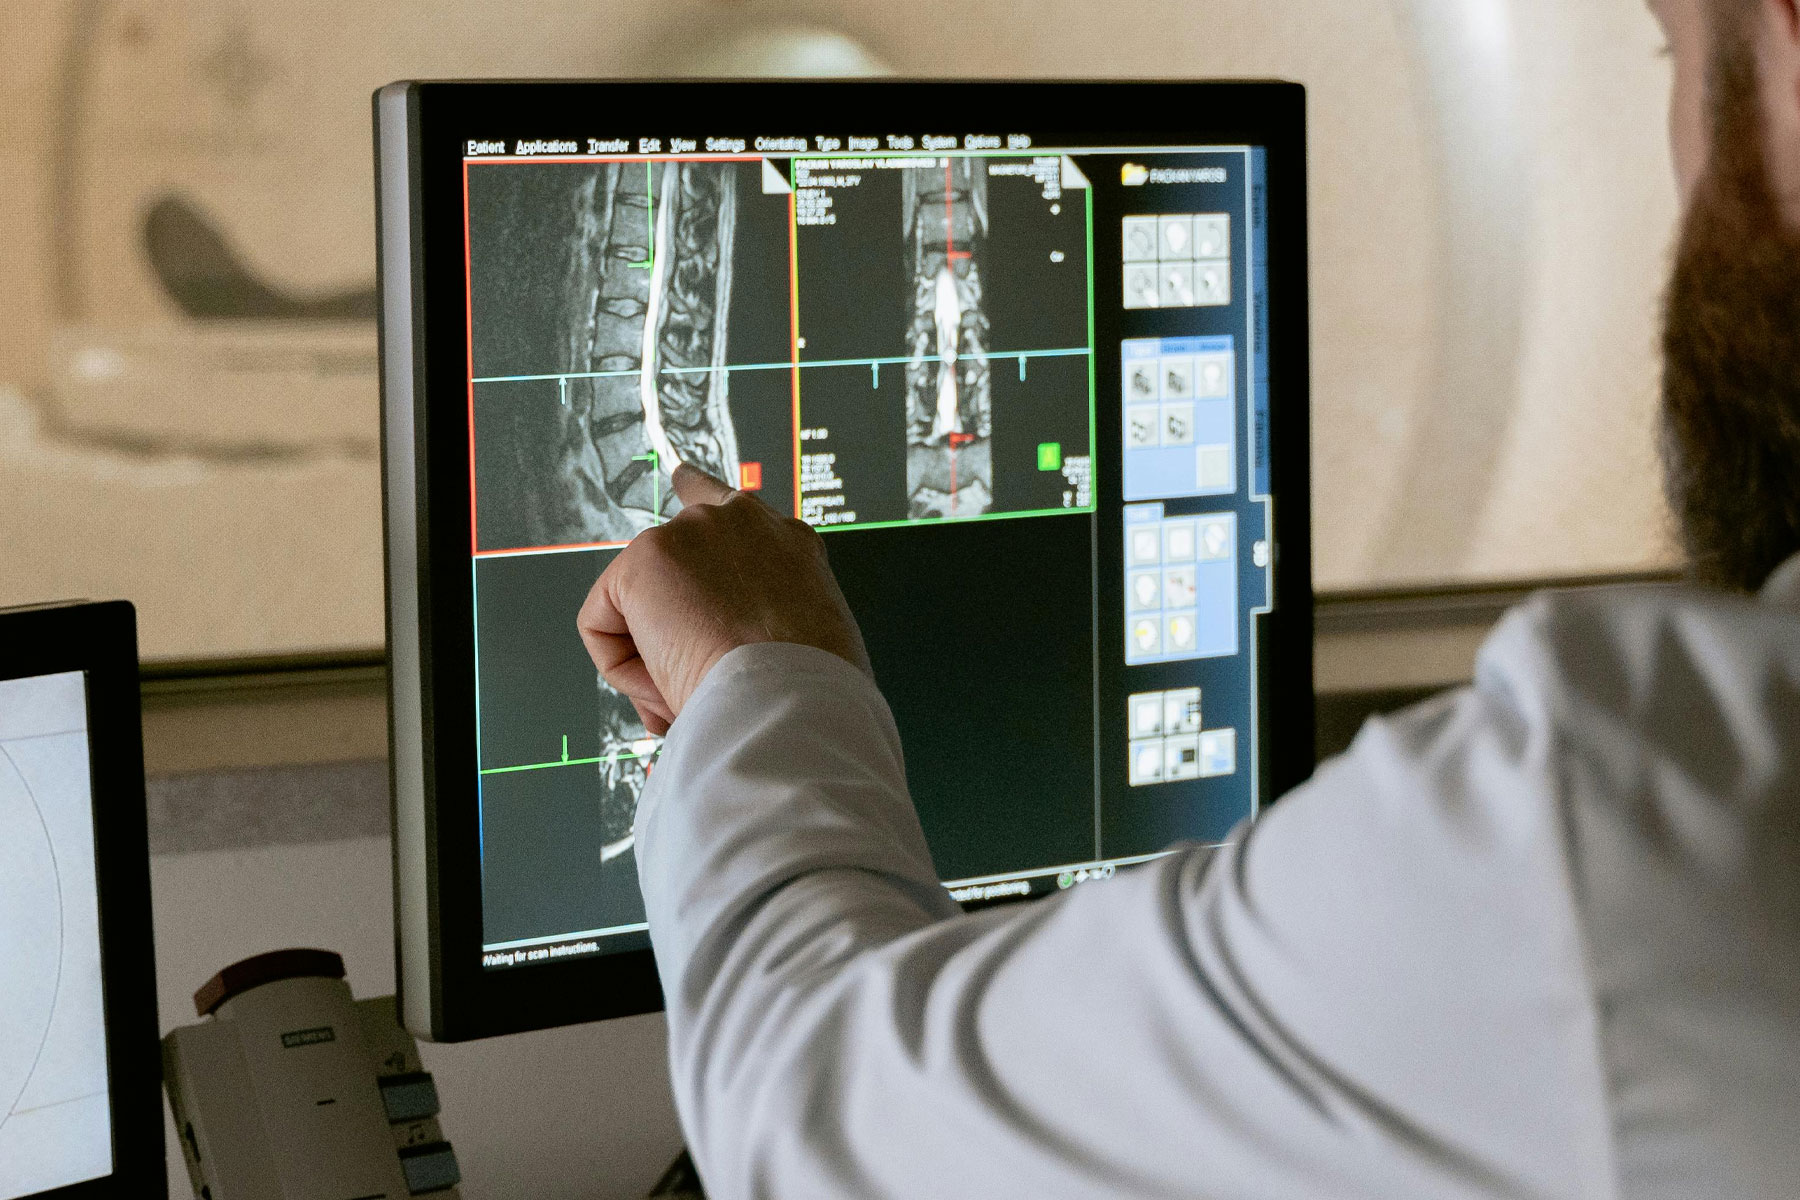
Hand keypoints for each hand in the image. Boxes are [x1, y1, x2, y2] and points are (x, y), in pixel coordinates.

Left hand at [576, 464, 869, 735]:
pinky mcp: (643, 560)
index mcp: (788, 543)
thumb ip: (758, 621)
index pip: (734, 509)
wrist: (792, 697)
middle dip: (664, 618)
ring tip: (701, 688)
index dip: (700, 495)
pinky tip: (666, 683)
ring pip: (639, 609)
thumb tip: (698, 653)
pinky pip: (602, 628)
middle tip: (695, 674)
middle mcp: (739, 521)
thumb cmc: (806, 688)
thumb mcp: (803, 641)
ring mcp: (688, 533)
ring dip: (657, 661)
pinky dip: (623, 671)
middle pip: (668, 546)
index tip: (683, 478)